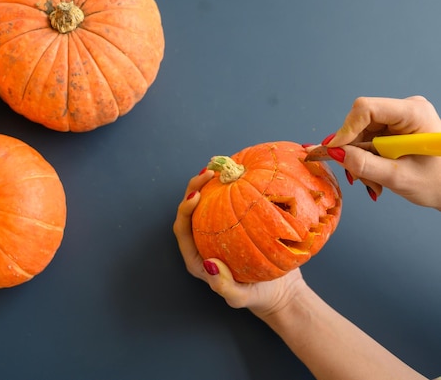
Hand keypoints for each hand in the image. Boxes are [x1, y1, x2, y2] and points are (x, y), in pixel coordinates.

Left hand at [173, 170, 306, 316]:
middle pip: (191, 210)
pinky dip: (234, 187)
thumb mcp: (240, 298)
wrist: (280, 291)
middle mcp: (204, 240)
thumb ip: (223, 286)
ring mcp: (219, 230)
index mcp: (196, 257)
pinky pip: (232, 202)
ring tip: (221, 165)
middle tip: (209, 172)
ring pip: (209, 202)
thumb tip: (210, 264)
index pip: (182, 229)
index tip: (196, 195)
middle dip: (195, 188)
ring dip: (211, 183)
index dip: (184, 210)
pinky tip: (243, 173)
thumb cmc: (256, 297)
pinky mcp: (236, 223)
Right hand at [325, 96, 440, 208]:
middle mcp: (404, 110)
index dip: (346, 129)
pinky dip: (364, 160)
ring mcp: (397, 119)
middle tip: (357, 177)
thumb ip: (364, 165)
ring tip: (373, 182)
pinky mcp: (391, 129)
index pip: (367, 108)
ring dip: (358, 160)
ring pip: (358, 134)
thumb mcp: (398, 178)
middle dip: (353, 151)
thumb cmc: (436, 182)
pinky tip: (375, 175)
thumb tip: (335, 153)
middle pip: (359, 123)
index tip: (333, 150)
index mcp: (413, 113)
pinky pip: (364, 140)